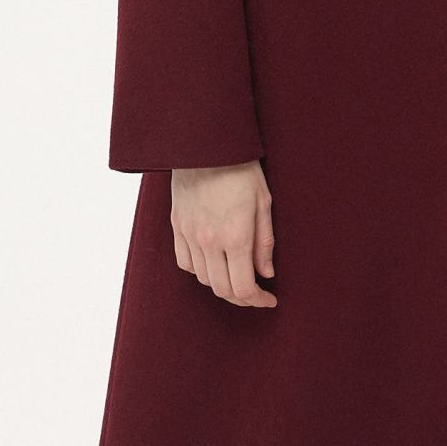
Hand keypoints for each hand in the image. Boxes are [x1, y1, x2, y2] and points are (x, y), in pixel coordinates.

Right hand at [169, 161, 275, 305]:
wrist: (204, 144)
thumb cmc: (240, 169)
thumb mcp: (263, 203)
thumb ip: (265, 242)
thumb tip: (266, 273)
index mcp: (235, 237)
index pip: (243, 287)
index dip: (258, 301)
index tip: (269, 299)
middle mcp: (209, 241)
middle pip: (222, 289)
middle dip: (242, 298)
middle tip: (256, 294)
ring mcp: (189, 235)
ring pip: (203, 279)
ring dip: (221, 285)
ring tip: (237, 277)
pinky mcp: (176, 226)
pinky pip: (185, 262)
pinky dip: (200, 270)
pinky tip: (213, 264)